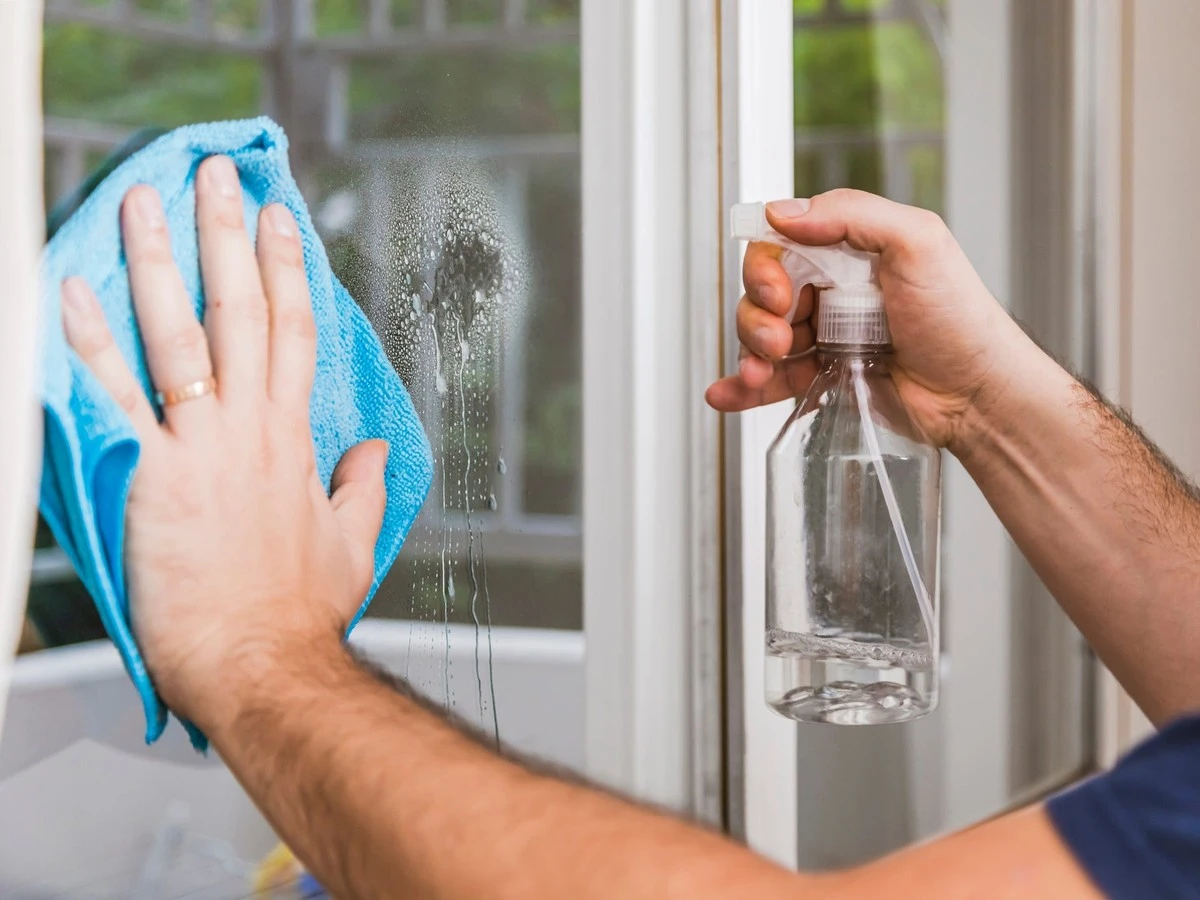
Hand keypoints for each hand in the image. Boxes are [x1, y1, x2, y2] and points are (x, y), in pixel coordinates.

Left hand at [59, 156, 385, 730]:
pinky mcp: (149, 475)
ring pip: (180, 334)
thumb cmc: (300, 614)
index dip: (288, 271)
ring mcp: (200, 446)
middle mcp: (250, 428)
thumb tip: (376, 453)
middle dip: (229, 237)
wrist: (263, 664)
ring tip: (145, 203)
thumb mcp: (353, 545)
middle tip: (217, 178)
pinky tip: (72, 290)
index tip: (279, 222)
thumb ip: (365, 489)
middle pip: (241, 312)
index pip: (295, 334)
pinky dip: (89, 340)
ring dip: (161, 261)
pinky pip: (114, 395)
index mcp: (295, 440)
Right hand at [705, 189, 1031, 449]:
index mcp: (850, 251)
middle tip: (780, 336)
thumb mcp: (918, 242)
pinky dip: (741, 387)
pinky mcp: (823, 378)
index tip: (779, 292)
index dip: (766, 269)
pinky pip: (772, 381)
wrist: (977, 395)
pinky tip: (728, 393)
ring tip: (763, 370)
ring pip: (760, 336)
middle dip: (757, 316)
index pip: (781, 247)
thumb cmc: (961, 320)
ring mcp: (825, 336)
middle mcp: (833, 290)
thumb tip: (785, 213)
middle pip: (763, 293)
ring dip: (748, 352)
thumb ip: (852, 214)